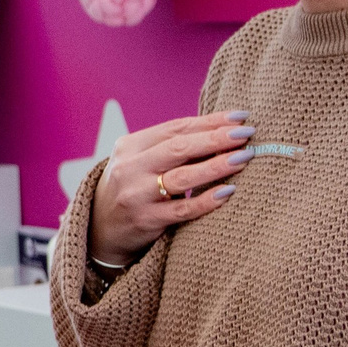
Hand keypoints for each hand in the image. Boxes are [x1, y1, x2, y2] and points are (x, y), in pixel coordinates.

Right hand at [88, 110, 253, 263]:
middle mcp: (130, 167)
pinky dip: (207, 200)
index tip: (240, 117)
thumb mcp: (141, 161)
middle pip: (179, 148)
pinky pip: (182, 209)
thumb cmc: (132, 188)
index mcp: (130, 145)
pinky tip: (228, 191)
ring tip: (244, 158)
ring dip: (217, 166)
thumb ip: (172, 148)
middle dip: (216, 139)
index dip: (210, 121)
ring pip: (182, 177)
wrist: (100, 229)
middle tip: (246, 135)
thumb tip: (224, 131)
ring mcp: (136, 195)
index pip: (176, 128)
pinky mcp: (145, 220)